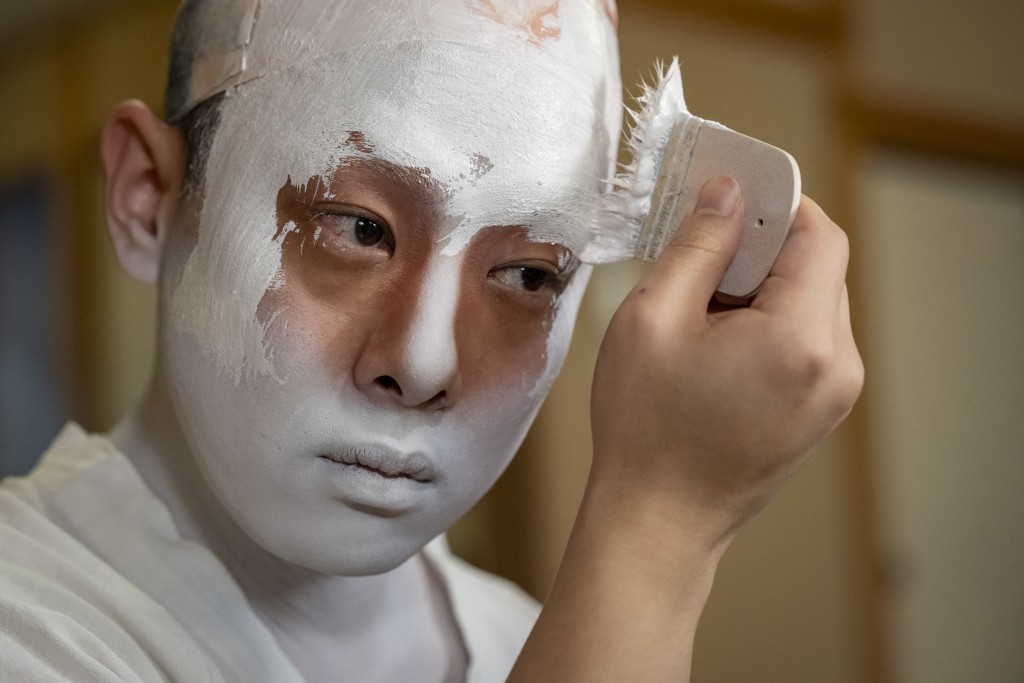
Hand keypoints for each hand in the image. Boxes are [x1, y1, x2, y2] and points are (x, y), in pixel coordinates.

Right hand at [589, 176, 862, 550]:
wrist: (659, 521)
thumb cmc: (646, 429)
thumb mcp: (653, 318)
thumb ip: (698, 245)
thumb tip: (727, 194)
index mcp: (800, 340)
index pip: (819, 235)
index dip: (778, 201)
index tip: (735, 190)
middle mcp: (835, 366)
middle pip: (819, 267)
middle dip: (762, 247)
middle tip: (700, 253)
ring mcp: (834, 393)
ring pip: (812, 301)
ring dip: (762, 286)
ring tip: (700, 310)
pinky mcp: (821, 409)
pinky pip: (807, 338)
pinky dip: (768, 321)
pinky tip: (715, 341)